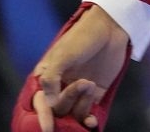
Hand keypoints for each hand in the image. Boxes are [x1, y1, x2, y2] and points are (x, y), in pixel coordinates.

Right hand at [26, 4, 128, 130]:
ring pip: (73, 114)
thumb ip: (52, 79)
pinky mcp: (94, 95)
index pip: (40, 103)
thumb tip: (48, 104)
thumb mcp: (63, 55)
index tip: (49, 129)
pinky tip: (93, 122)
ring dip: (83, 104)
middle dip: (69, 101)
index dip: (43, 118)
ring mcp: (76, 93)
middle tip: (84, 82)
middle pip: (58, 111)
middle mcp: (59, 88)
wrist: (110, 28)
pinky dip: (88, 121)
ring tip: (91, 83)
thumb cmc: (82, 37)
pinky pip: (87, 114)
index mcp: (46, 78)